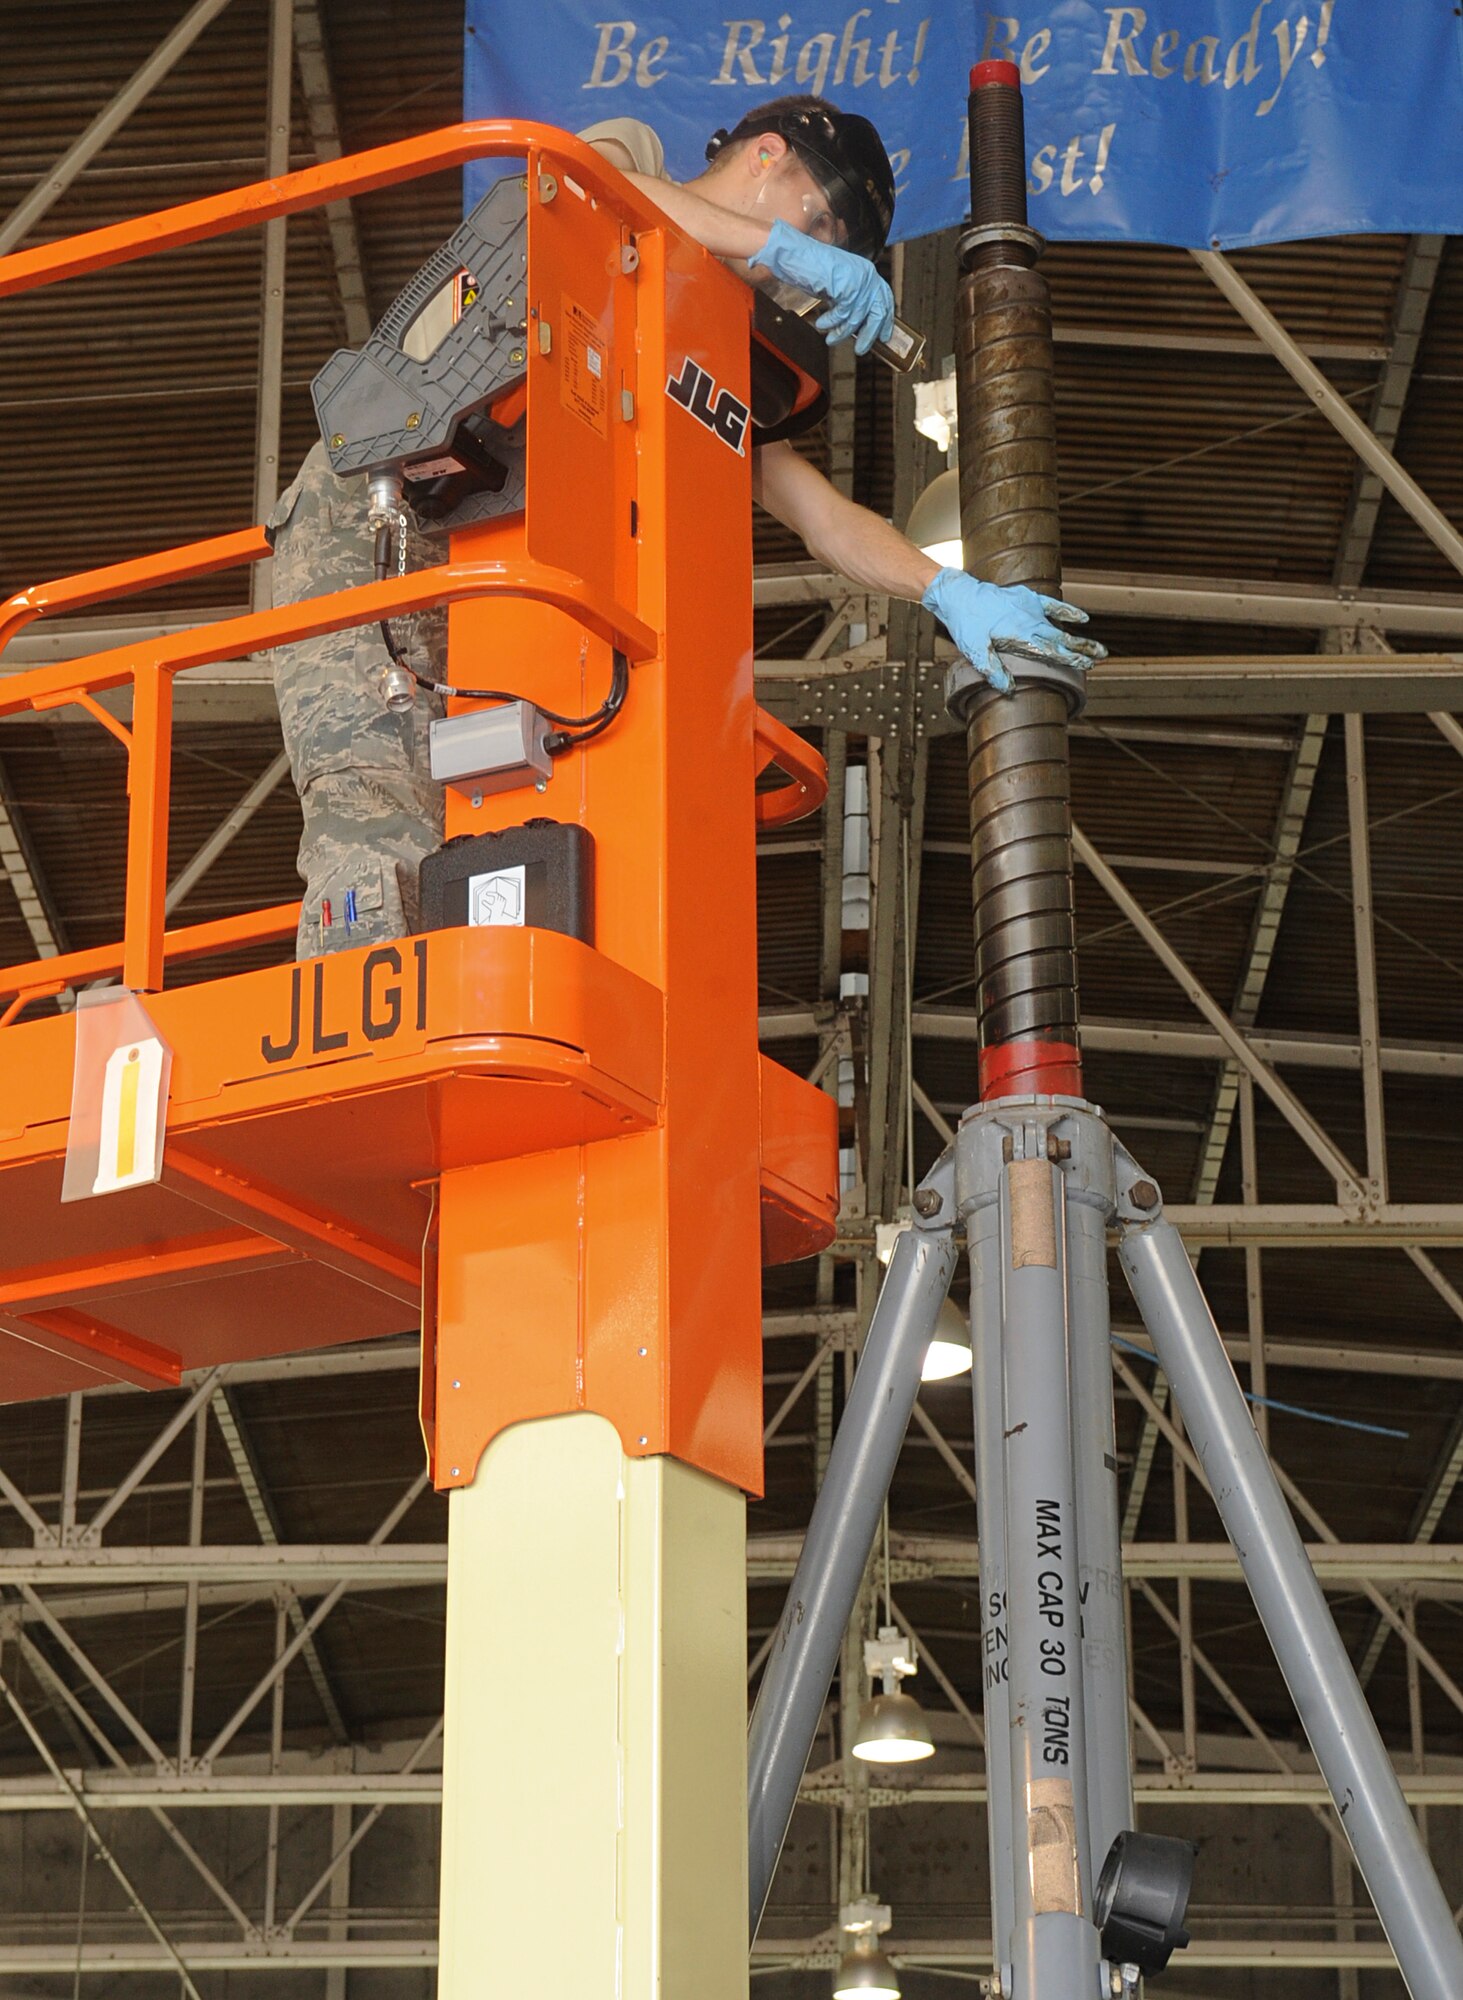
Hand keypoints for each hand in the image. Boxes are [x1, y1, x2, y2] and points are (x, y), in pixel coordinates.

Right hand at [749, 218, 894, 355]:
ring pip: (857, 317)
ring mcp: (858, 280)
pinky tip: (822, 324)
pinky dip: (831, 323)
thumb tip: (858, 326)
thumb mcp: (838, 286)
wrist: (796, 255)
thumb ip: (850, 302)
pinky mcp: (847, 287)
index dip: (886, 320)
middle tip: (861, 349)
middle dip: (870, 334)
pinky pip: (843, 315)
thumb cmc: (812, 268)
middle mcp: (867, 275)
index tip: (884, 336)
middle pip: (879, 312)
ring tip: (830, 339)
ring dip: (842, 333)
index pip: (885, 299)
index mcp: (867, 272)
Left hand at [920, 568, 1104, 693]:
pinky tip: (1082, 618)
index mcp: (1021, 636)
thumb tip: (1009, 690)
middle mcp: (1030, 621)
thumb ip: (993, 669)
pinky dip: (1067, 611)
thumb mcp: (975, 650)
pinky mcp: (1026, 597)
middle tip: (1102, 658)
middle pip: (1062, 638)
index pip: (1052, 651)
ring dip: (1078, 636)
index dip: (1071, 659)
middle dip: (1082, 649)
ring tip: (1097, 647)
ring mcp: (1030, 608)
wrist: (959, 594)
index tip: (1087, 666)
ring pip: (1059, 625)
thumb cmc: (966, 624)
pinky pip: (1052, 604)